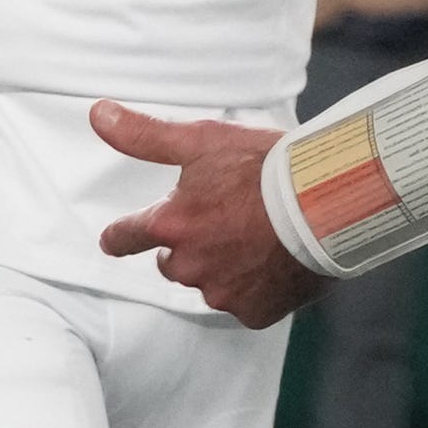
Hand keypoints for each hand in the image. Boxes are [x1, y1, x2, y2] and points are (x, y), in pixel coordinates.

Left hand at [92, 101, 329, 327]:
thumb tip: (99, 115)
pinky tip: (277, 261)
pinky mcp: (254, 312)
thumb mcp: (204, 140)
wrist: (328, 199)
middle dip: (193, 243)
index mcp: (171, 224)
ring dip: (226, 264)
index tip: (116, 238)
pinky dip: (257, 287)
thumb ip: (146, 135)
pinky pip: (246, 303)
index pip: (126, 237)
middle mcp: (188, 265)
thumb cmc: (268, 166)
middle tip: (228, 218)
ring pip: (211, 281)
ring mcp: (221, 292)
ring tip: (260, 236)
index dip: (121, 235)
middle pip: (174, 261)